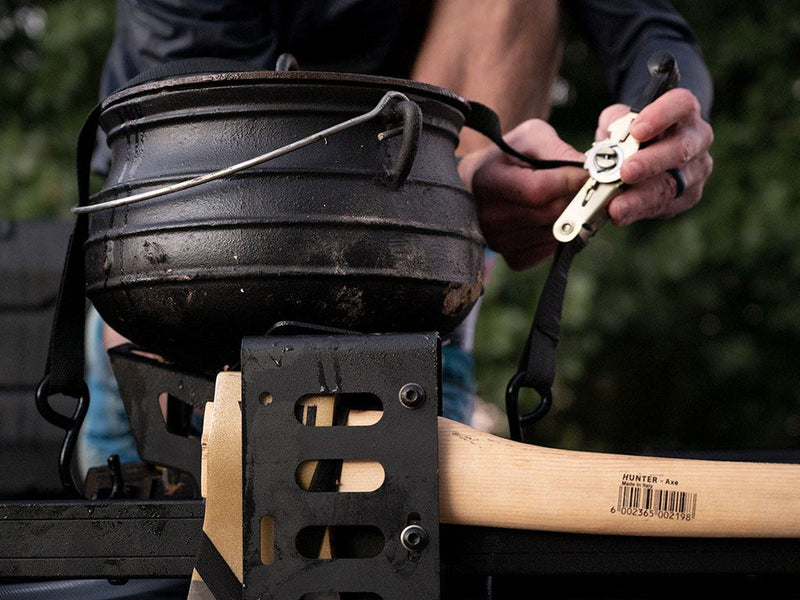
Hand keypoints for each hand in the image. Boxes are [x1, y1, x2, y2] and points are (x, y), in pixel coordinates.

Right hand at [459, 119, 587, 269]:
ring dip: (573, 218)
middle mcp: (490, 216)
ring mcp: (499, 242)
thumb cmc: (509, 157)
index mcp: (489, 181)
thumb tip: (586, 170)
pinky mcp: (512, 258)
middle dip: (577, 198)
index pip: (537, 190)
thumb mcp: (529, 138)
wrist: (482, 184)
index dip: (569, 182)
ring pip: (556, 233)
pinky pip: (550, 251)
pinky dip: (562, 236)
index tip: (588, 174)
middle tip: (586, 187)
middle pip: (551, 213)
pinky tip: (555, 219)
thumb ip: (556, 149)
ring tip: (570, 201)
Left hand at [597, 88, 713, 225]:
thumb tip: (610, 139)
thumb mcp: (620, 120)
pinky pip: (663, 205)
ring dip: (641, 196)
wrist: (648, 153)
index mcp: (684, 112)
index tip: (636, 130)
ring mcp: (697, 170)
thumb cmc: (634, 133)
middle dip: (650, 162)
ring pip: (672, 184)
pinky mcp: (688, 196)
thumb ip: (615, 124)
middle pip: (680, 149)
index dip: (660, 116)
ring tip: (616, 206)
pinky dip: (638, 210)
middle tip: (625, 171)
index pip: (681, 106)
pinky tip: (620, 214)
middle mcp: (698, 139)